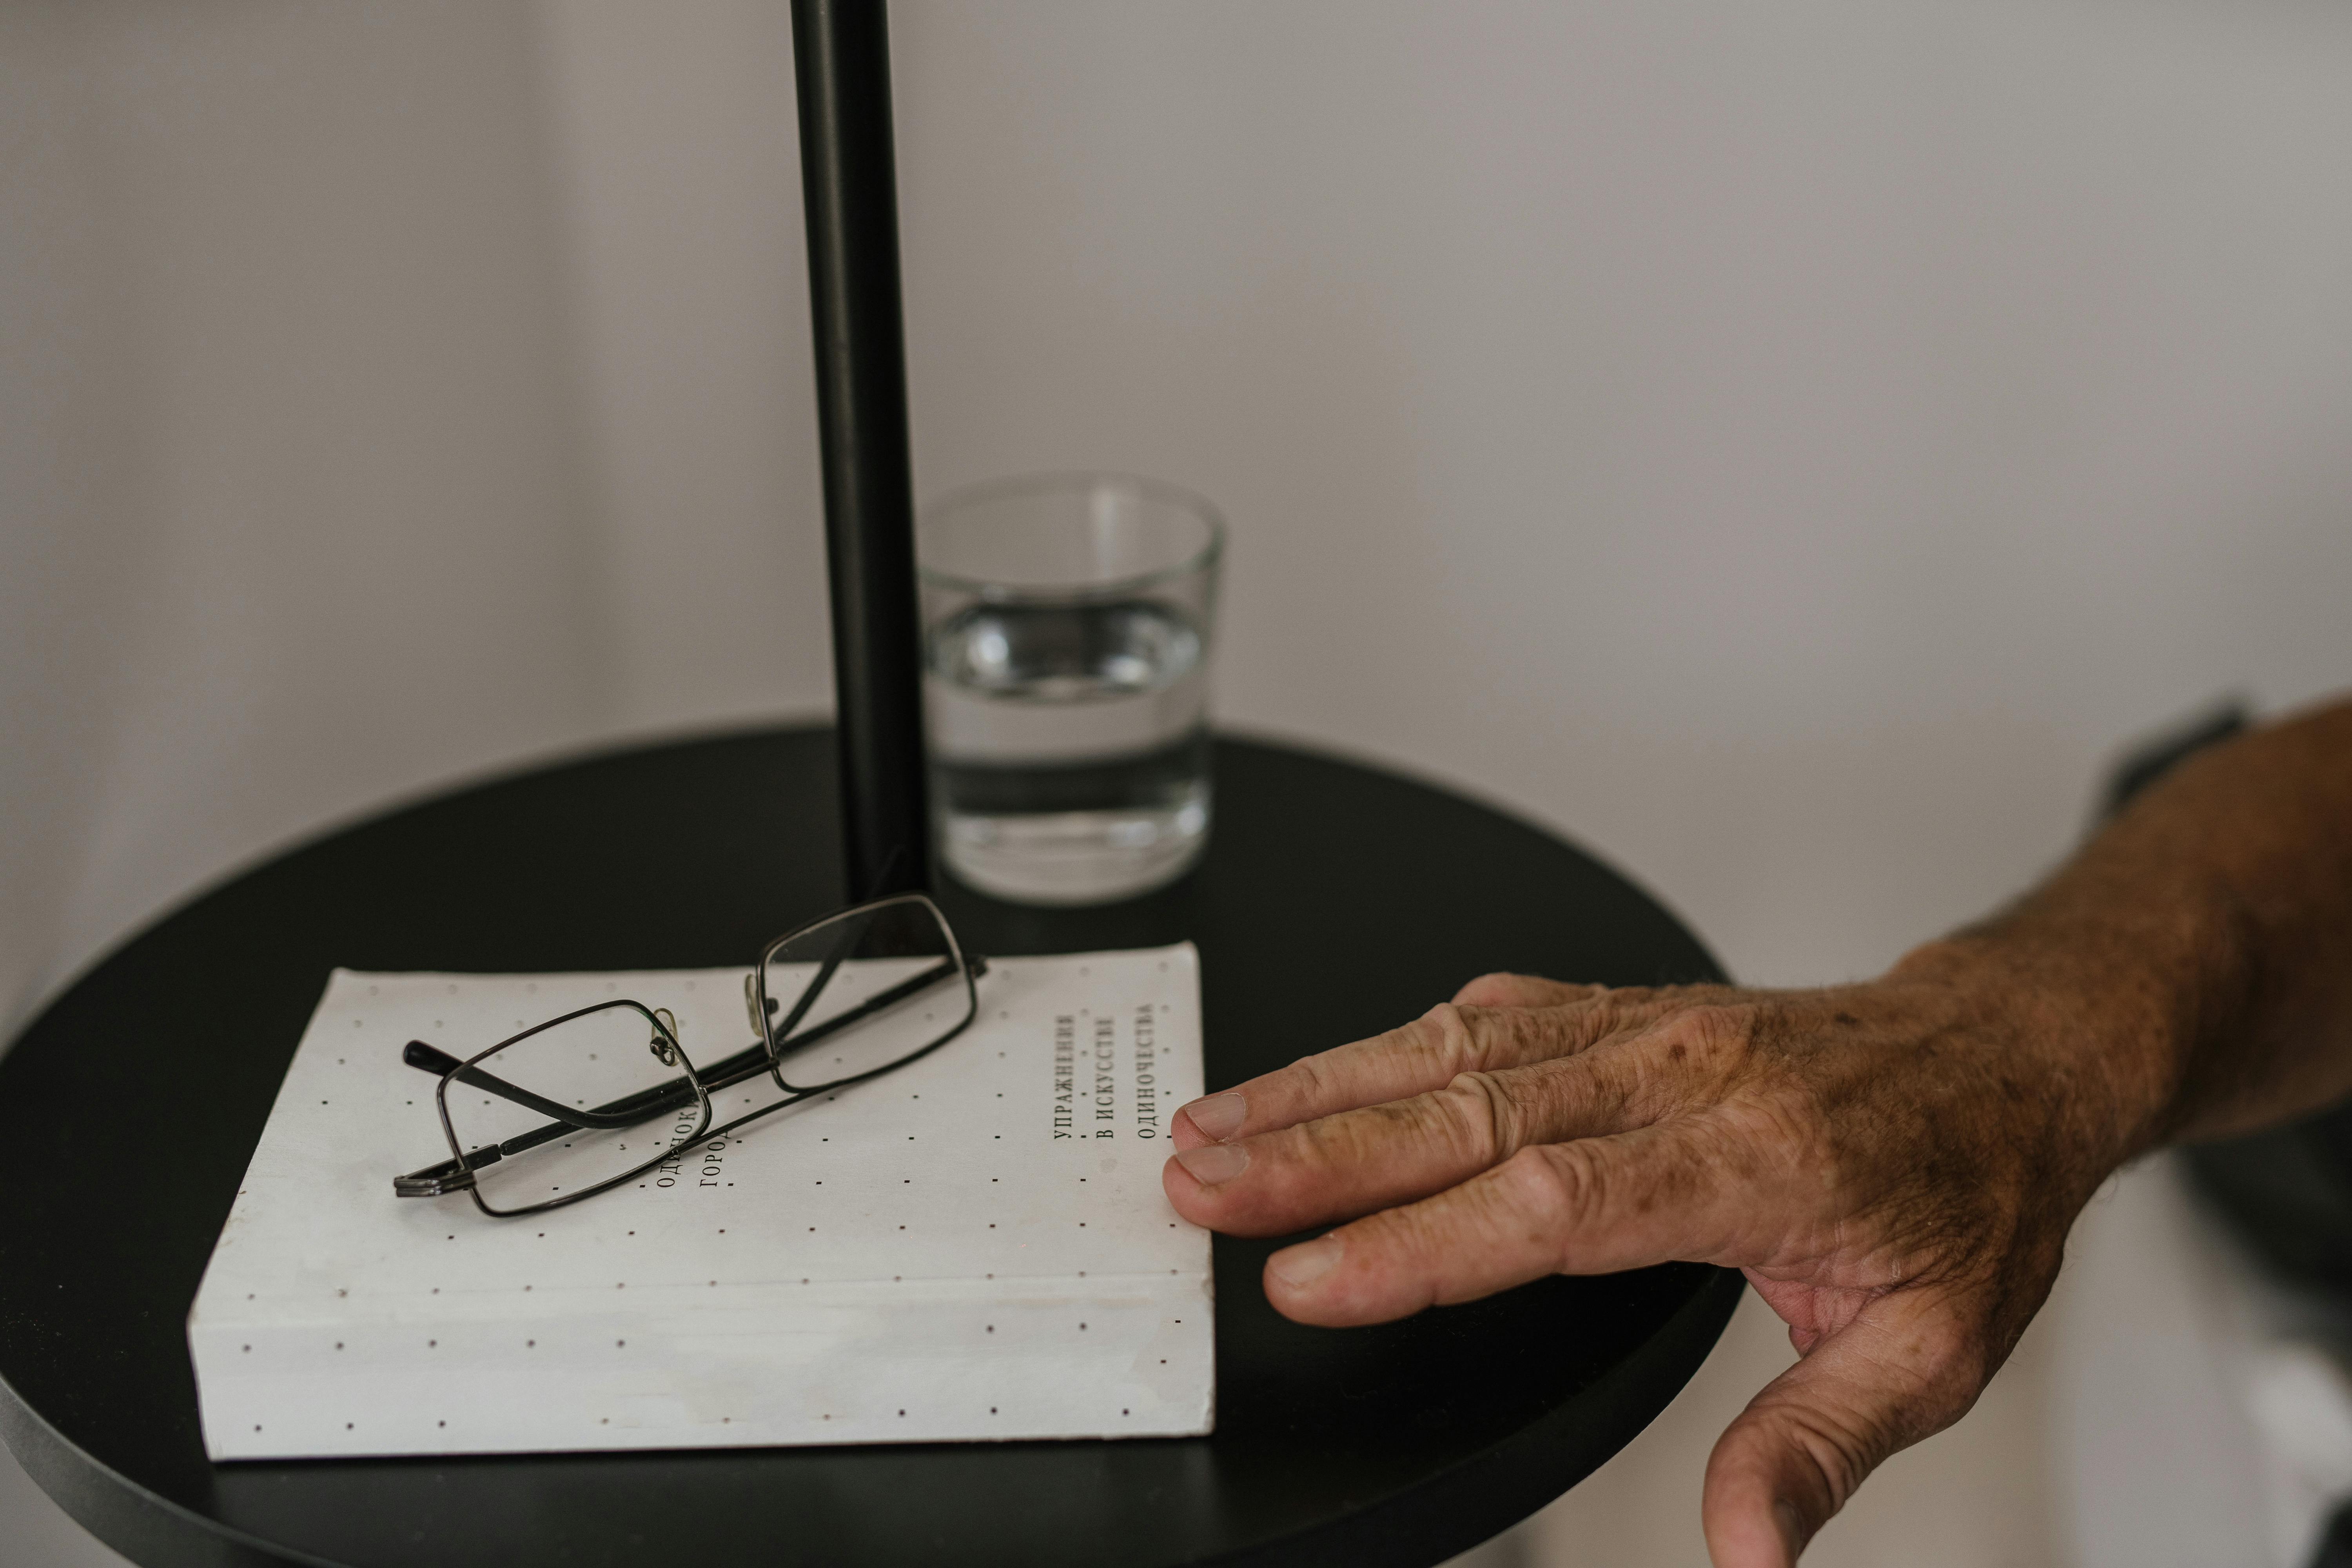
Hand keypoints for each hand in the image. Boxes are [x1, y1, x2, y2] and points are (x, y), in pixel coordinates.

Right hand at [1161, 953, 2144, 1564]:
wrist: (1998, 1055)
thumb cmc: (1965, 1195)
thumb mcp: (1933, 1350)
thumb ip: (1817, 1448)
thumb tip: (1744, 1555)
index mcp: (1752, 1160)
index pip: (1550, 1201)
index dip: (1416, 1244)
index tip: (1304, 1279)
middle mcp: (1678, 1073)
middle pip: (1468, 1107)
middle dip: (1315, 1150)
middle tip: (1199, 1185)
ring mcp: (1638, 1025)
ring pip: (1451, 1046)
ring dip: (1319, 1087)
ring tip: (1208, 1128)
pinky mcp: (1614, 1006)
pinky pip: (1481, 1011)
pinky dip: (1379, 1043)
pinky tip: (1307, 1076)